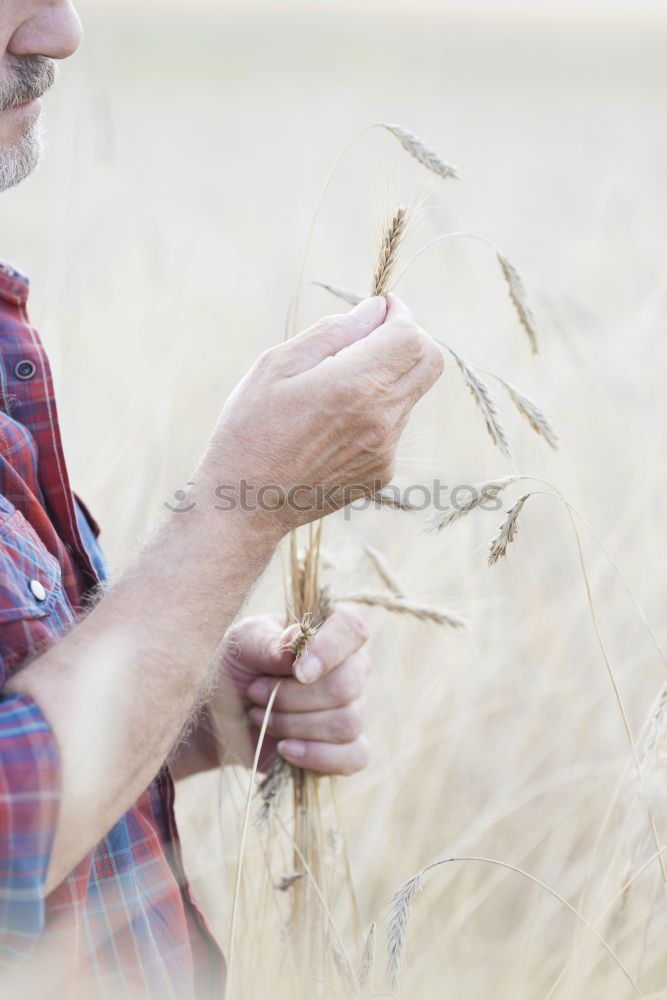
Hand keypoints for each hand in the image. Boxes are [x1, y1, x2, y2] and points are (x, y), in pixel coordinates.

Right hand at [198, 295, 443, 535]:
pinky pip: (395, 428)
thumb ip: (333, 332)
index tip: (381, 307)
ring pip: (411, 395)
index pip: (410, 336)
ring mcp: (385, 450)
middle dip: (409, 339)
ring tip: (337, 388)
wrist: (245, 503)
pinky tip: (334, 424)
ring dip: (389, 378)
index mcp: (355, 386)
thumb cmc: (250, 428)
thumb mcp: (277, 366)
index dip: (399, 313)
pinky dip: (377, 412)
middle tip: (374, 335)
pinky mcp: (382, 473)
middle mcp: (381, 419)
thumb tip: (374, 310)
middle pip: (430, 362)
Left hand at [213, 605, 370, 775]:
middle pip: (346, 686)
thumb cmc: (234, 668)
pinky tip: (285, 750)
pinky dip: (317, 755)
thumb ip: (268, 642)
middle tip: (255, 693)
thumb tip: (297, 640)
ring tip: (261, 718)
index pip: (352, 629)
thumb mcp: (240, 646)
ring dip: (293, 725)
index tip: (298, 671)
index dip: (330, 650)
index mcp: (328, 633)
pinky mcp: (345, 748)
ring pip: (346, 722)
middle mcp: (349, 668)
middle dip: (293, 697)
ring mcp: (352, 709)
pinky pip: (355, 756)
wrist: (218, 717)